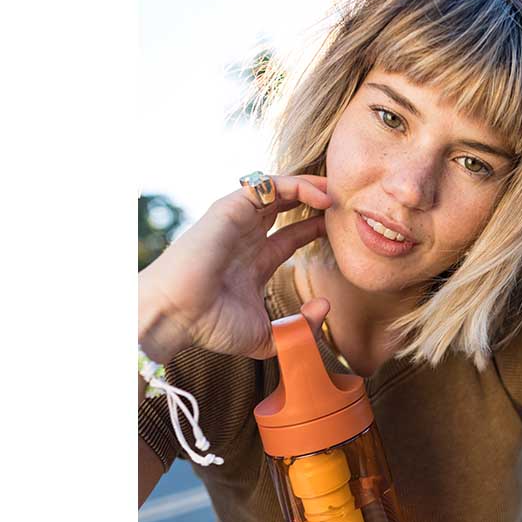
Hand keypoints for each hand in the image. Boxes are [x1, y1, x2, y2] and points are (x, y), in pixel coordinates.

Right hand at [139, 174, 332, 361]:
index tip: (342, 228)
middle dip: (315, 201)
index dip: (315, 229)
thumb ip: (300, 326)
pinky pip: (268, 186)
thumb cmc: (210, 327)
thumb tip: (325, 305)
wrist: (176, 315)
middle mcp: (246, 237)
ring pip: (279, 190)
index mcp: (254, 262)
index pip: (291, 237)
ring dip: (310, 187)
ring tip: (337, 193)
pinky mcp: (231, 208)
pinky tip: (320, 197)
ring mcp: (238, 221)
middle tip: (345, 202)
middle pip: (287, 207)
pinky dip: (297, 185)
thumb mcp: (268, 336)